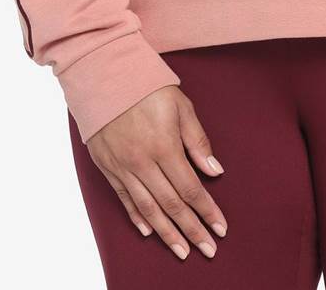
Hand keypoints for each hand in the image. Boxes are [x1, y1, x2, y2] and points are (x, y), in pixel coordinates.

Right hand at [87, 85, 226, 260]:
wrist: (104, 76)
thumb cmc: (147, 86)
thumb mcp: (181, 106)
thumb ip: (197, 140)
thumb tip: (215, 171)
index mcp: (165, 146)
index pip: (191, 189)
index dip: (207, 211)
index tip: (221, 228)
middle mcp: (143, 162)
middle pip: (172, 205)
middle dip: (192, 230)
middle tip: (208, 250)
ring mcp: (123, 167)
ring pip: (148, 209)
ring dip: (167, 233)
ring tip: (183, 251)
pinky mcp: (107, 167)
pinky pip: (124, 199)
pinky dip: (138, 217)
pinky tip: (149, 231)